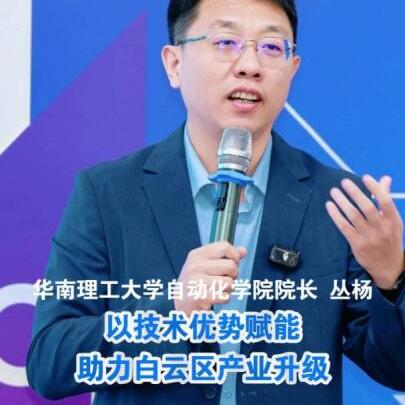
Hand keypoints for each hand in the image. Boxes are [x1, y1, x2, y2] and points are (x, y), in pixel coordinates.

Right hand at [174, 241, 246, 315]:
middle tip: (224, 280)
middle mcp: (195, 266)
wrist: (180, 306)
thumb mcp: (205, 266)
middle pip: (231, 265)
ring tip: (217, 290)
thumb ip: (225, 257)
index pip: (224, 246)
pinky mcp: (200, 297)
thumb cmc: (196, 284)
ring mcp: (196, 282)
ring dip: (228, 289)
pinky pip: (225, 296)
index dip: (234, 256)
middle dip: (233, 275)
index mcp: (196, 255)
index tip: (231, 265)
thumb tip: (243, 251)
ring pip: (230, 282)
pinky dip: (223, 299)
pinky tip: (214, 299)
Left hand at [326, 175, 403, 289]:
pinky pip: (344, 226)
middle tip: (344, 182)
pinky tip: (329, 205)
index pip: (385, 201)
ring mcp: (369, 237)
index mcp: (393, 220)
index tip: (365, 177)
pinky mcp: (357, 244)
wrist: (388, 267)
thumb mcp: (393, 220)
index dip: (375, 188)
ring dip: (342, 201)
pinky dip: (336, 215)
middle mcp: (382, 228)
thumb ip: (386, 199)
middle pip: (367, 207)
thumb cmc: (389, 238)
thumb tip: (385, 178)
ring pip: (353, 215)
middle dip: (355, 193)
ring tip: (334, 191)